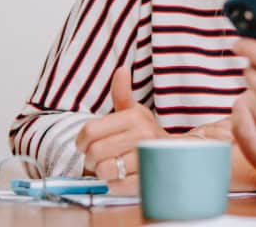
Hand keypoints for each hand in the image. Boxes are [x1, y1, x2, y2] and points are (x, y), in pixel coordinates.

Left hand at [75, 66, 165, 183]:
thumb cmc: (146, 134)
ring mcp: (147, 159)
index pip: (89, 131)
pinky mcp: (147, 181)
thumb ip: (122, 93)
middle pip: (94, 152)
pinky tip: (118, 178)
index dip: (81, 141)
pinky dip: (112, 184)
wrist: (175, 155)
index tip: (85, 145)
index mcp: (134, 118)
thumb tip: (121, 70)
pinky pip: (116, 186)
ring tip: (109, 168)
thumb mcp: (134, 112)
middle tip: (97, 159)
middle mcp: (143, 137)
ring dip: (101, 173)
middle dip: (90, 159)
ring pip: (104, 170)